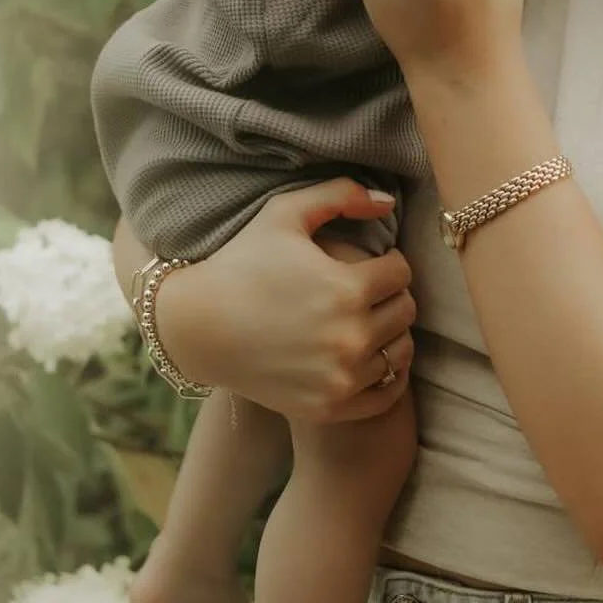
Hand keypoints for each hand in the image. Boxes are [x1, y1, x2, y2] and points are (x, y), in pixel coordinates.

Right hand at [149, 180, 416, 421]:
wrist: (197, 327)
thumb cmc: (241, 263)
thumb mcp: (285, 213)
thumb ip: (341, 194)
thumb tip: (389, 201)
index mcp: (346, 288)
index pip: (401, 272)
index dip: (387, 262)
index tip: (367, 264)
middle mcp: (350, 337)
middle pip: (405, 311)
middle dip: (390, 295)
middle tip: (366, 291)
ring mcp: (341, 378)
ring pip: (401, 351)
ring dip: (390, 333)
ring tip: (365, 320)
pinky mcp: (329, 407)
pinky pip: (386, 395)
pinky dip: (387, 376)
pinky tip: (369, 357)